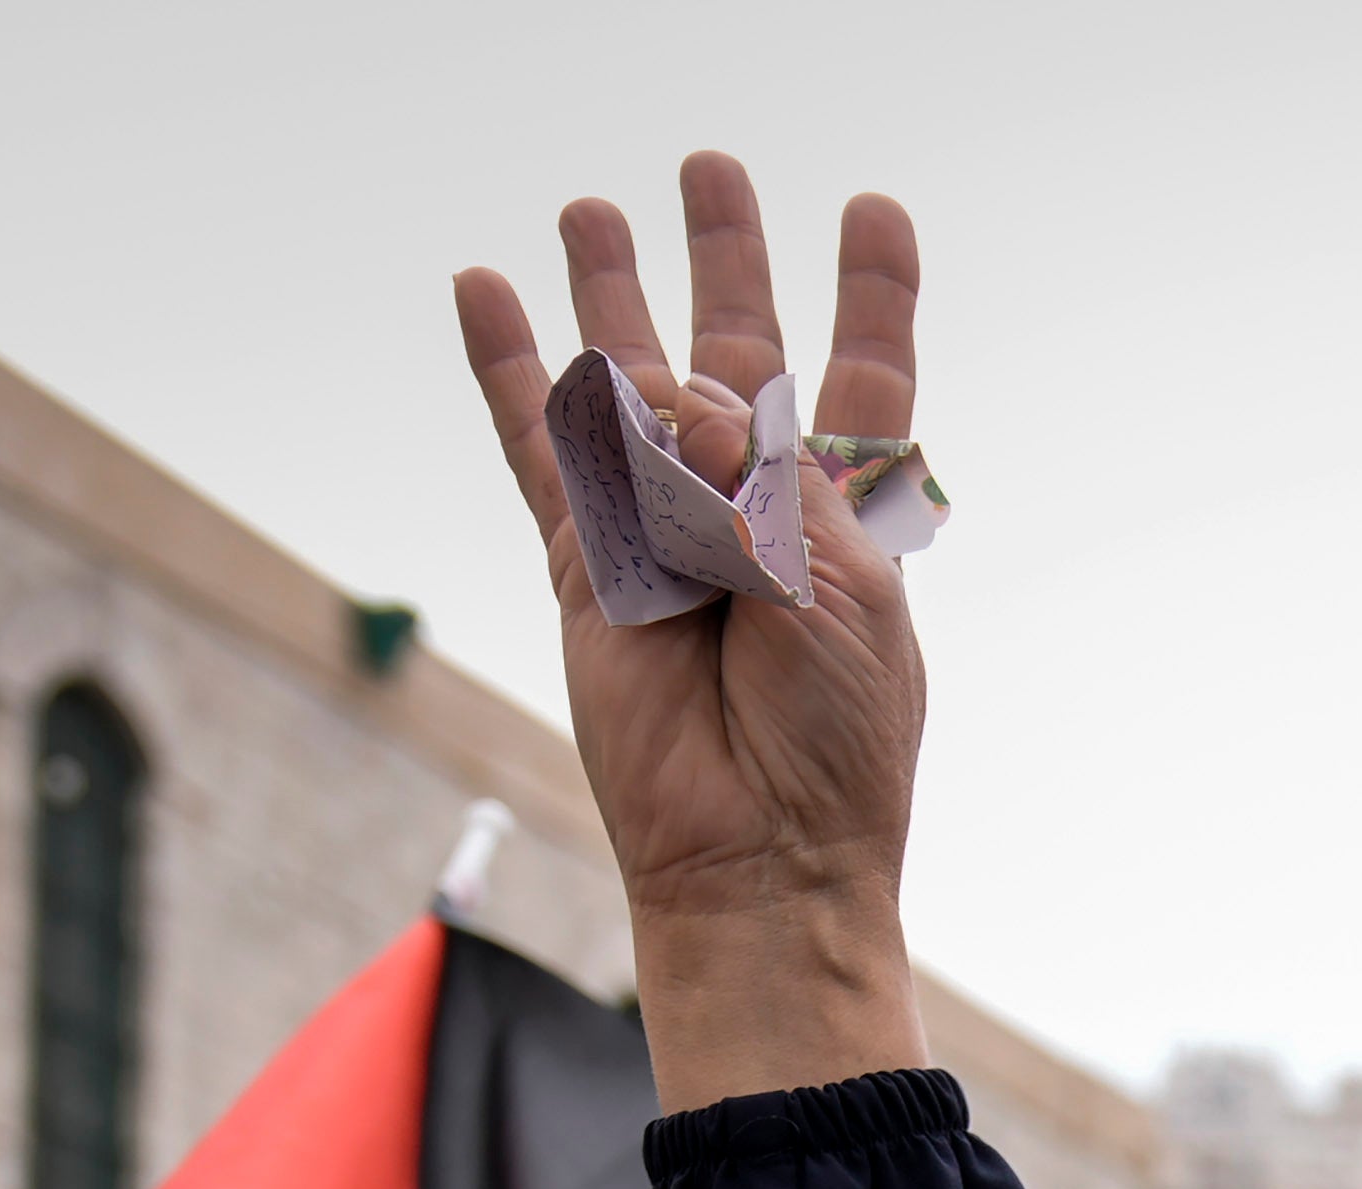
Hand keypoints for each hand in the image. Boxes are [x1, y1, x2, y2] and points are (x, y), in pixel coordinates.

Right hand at [454, 155, 931, 1107]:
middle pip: (737, 348)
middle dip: (726, 253)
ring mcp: (665, 523)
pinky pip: (536, 442)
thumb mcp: (833, 582)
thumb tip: (662, 396)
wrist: (761, 848)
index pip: (862, 374)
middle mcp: (756, 502)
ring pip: (629, 377)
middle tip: (707, 167)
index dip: (871, 289)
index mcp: (844, 508)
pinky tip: (488, 294)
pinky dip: (509, 366)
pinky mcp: (587, 559)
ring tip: (594, 206)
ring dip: (614, 289)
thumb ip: (756, 473)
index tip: (873, 209)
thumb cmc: (831, 734)